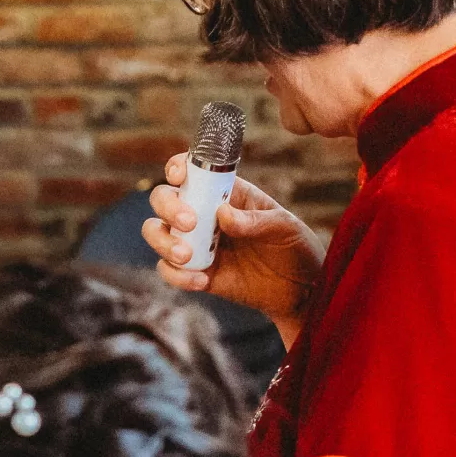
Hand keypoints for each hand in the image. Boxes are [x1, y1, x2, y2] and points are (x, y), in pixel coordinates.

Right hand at [144, 157, 324, 339]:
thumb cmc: (294, 247)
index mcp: (226, 193)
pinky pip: (168, 270)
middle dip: (168, 207)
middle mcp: (204, 214)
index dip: (178, 167)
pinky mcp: (193, 271)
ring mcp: (196, 243)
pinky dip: (177, 276)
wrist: (299, 288)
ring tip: (188, 257)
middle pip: (163, 199)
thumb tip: (222, 214)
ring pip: (157, 233)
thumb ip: (254, 220)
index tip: (179, 177)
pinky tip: (202, 281)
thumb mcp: (283, 227)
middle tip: (189, 223)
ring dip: (164, 243)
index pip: (193, 171)